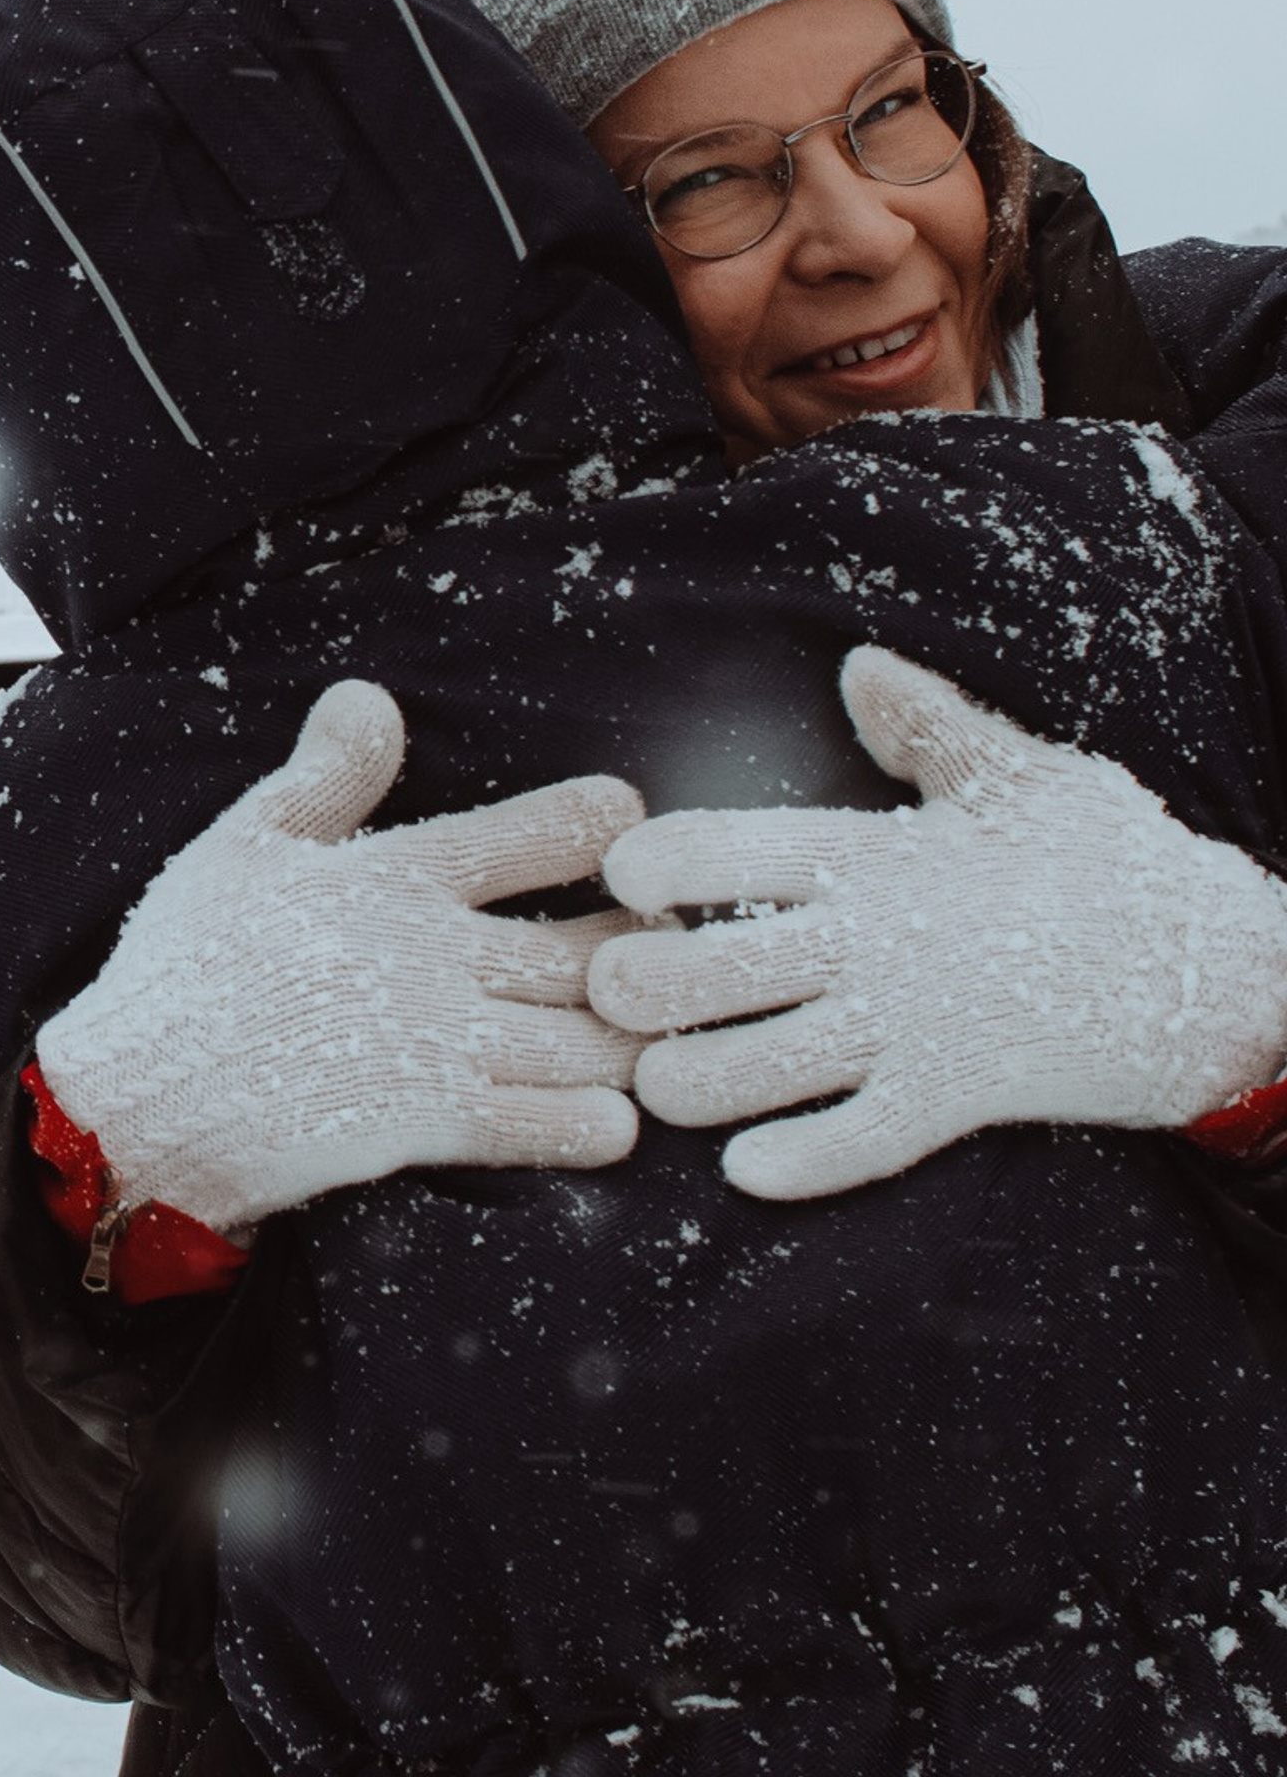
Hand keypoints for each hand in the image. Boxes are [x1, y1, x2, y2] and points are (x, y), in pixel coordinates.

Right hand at [33, 681, 645, 1233]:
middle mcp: (435, 954)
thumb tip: (371, 695)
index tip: (633, 823)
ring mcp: (442, 1043)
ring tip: (660, 1036)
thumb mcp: (243, 846)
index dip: (596, 825)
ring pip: (592, 1039)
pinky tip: (615, 1120)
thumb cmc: (186, 963)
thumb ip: (321, 777)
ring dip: (636, 1041)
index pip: (528, 837)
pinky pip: (554, 1125)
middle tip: (676, 949)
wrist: (139, 1095)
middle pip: (590, 948)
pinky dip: (599, 1124)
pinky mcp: (434, 1124)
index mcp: (395, 879)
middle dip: (648, 949)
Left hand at [593, 646, 1286, 1200]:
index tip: (620, 881)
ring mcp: (918, 1027)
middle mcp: (880, 941)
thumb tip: (858, 664)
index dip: (655, 865)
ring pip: (766, 1067)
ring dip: (694, 1083)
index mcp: (877, 854)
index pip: (729, 849)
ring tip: (657, 1082)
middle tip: (609, 992)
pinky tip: (744, 1169)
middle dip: (642, 986)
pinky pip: (861, 1144)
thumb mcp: (1022, 775)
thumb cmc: (1110, 861)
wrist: (1227, 970)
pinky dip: (798, 1161)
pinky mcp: (959, 1102)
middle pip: (716, 969)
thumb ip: (929, 728)